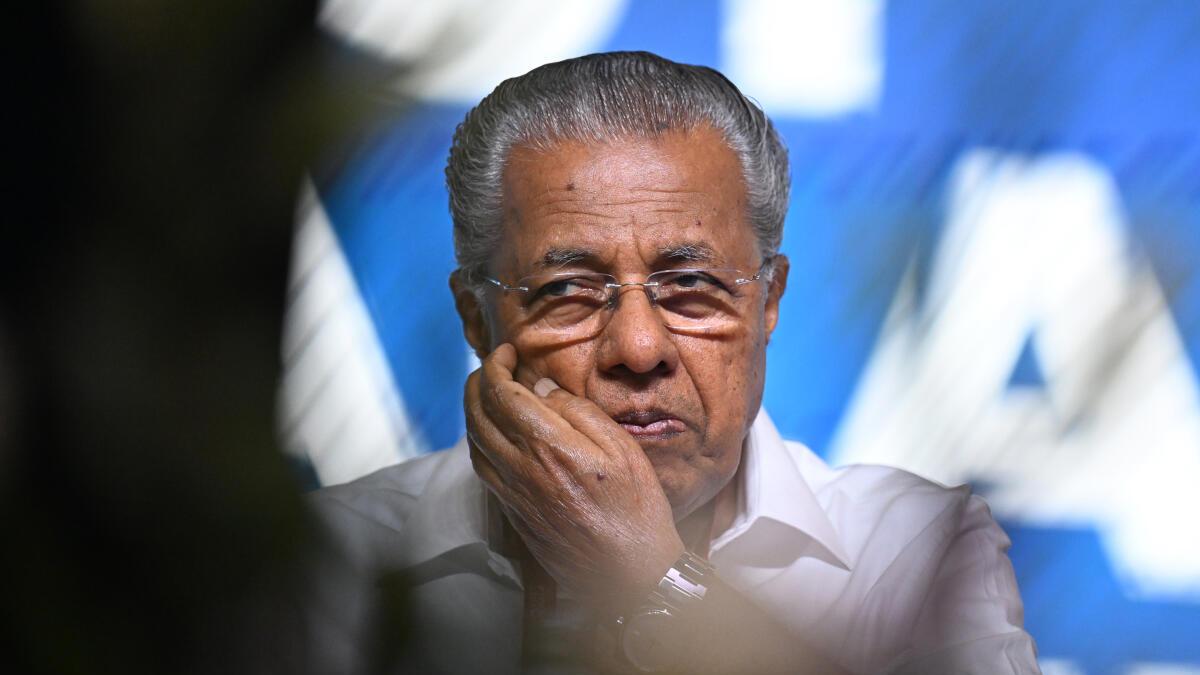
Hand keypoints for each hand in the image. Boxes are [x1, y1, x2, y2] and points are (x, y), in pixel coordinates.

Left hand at [465, 344, 684, 611]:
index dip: (497, 364)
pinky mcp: (513, 513)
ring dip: (473, 411)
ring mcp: (512, 493)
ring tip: (489, 394)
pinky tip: (493, 436)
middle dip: (478, 382)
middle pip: (477, 414)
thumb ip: (577, 411)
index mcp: (546, 445)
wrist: (628, 572)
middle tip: (492, 366)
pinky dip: (478, 441)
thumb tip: (543, 389)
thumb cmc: (635, 508)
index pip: (501, 393)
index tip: (507, 350)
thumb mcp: (620, 448)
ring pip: (473, 441)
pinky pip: (482, 468)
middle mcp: (519, 468)